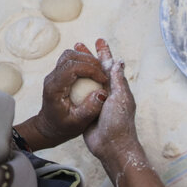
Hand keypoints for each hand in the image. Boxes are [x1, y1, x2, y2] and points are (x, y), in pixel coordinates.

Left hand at [33, 43, 108, 145]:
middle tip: (103, 72)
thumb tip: (102, 93)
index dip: (91, 69)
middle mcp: (52, 78)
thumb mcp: (78, 123)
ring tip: (100, 71)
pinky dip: (85, 62)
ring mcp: (55, 74)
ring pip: (70, 55)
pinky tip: (94, 72)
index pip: (72, 68)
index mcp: (55, 88)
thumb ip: (90, 109)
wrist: (50, 127)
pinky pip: (72, 61)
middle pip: (70, 56)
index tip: (103, 79)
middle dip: (90, 61)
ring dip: (87, 59)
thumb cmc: (63, 126)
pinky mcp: (60, 74)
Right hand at [83, 39, 144, 182]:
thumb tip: (118, 61)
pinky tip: (67, 77)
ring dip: (80, 67)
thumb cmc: (119, 122)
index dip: (103, 53)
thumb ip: (118, 80)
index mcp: (118, 89)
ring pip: (87, 79)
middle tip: (79, 43)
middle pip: (97, 70)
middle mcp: (108, 93)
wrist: (111, 145)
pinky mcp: (87, 109)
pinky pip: (80, 93)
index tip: (98, 40)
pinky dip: (74, 82)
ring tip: (71, 55)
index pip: (109, 66)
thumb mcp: (120, 98)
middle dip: (89, 56)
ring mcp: (97, 101)